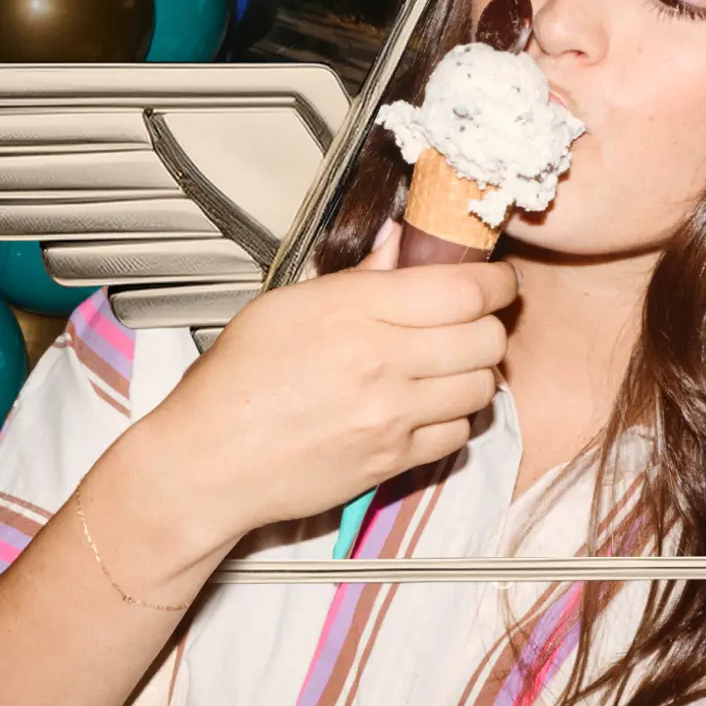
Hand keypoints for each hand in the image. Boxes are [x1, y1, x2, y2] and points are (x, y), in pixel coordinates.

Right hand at [104, 221, 515, 547]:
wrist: (208, 462)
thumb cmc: (235, 383)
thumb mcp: (286, 306)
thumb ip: (357, 276)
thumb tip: (399, 243)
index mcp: (354, 312)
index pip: (464, 289)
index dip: (496, 281)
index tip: (497, 280)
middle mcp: (380, 362)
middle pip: (486, 337)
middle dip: (490, 325)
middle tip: (474, 322)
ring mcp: (390, 415)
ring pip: (481, 387)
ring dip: (475, 373)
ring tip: (449, 366)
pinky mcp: (392, 460)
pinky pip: (457, 435)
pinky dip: (453, 419)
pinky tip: (427, 407)